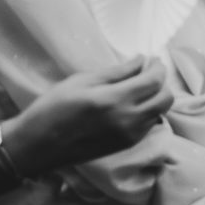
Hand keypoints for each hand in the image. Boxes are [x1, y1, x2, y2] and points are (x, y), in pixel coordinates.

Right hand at [2, 56, 174, 175]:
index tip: (152, 59)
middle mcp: (128, 119)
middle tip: (149, 71)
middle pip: (165, 98)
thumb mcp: (81, 81)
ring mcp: (130, 134)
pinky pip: (149, 123)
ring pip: (160, 112)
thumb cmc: (53, 107)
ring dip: (157, 96)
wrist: (39, 145)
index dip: (157, 68)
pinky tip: (133, 103)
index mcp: (115, 100)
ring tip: (141, 86)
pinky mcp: (128, 144)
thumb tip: (141, 61)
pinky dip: (149, 110)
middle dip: (162, 82)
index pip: (153, 81)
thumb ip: (116, 72)